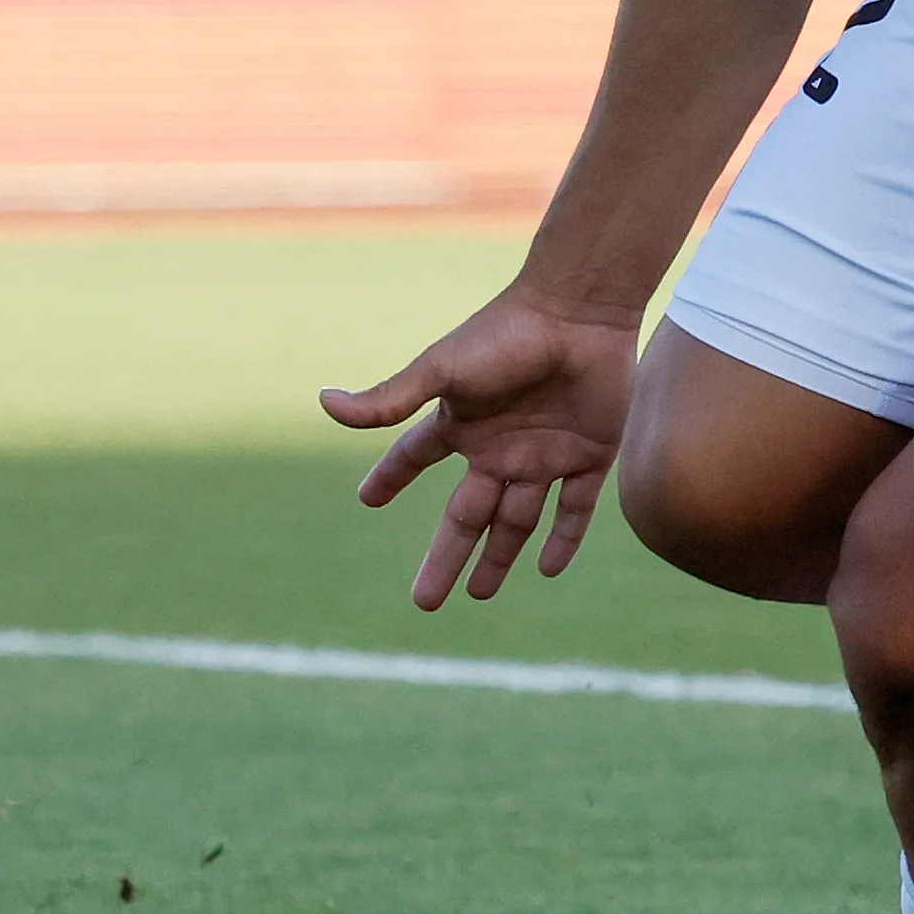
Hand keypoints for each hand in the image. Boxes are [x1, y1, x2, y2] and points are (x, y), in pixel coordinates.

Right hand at [319, 287, 636, 608]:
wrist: (578, 312)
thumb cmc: (505, 334)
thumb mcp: (441, 371)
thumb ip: (389, 399)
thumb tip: (323, 401)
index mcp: (462, 423)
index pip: (416, 457)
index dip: (391, 477)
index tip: (367, 498)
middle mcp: (499, 446)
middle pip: (466, 515)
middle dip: (444, 556)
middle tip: (424, 602)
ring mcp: (544, 453)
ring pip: (518, 520)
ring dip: (499, 557)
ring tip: (479, 593)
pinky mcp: (589, 455)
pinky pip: (574, 508)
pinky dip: (563, 539)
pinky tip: (547, 569)